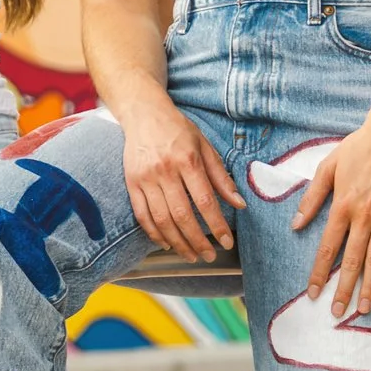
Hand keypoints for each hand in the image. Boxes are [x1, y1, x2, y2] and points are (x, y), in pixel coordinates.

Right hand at [118, 100, 241, 261]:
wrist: (144, 115)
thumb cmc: (178, 130)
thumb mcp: (205, 147)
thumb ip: (221, 177)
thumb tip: (239, 203)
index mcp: (188, 160)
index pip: (205, 201)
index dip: (217, 225)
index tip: (226, 242)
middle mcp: (165, 171)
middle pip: (182, 215)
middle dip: (198, 241)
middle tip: (209, 256)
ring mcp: (145, 179)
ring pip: (161, 220)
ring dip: (177, 242)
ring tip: (191, 255)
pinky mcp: (131, 184)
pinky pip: (142, 215)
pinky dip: (154, 233)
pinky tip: (166, 243)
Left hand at [294, 115, 370, 317]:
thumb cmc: (357, 149)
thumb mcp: (327, 168)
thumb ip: (311, 199)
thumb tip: (296, 225)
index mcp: (342, 207)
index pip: (328, 248)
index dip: (320, 273)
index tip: (313, 293)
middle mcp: (365, 216)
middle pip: (352, 260)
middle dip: (343, 289)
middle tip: (337, 312)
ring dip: (370, 286)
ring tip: (364, 308)